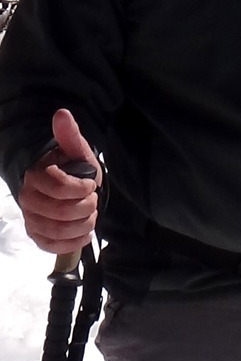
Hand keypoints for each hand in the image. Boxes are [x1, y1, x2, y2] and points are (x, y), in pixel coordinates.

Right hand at [19, 108, 100, 256]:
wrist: (65, 184)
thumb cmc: (71, 167)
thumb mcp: (76, 150)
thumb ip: (69, 135)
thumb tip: (62, 114)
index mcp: (36, 175)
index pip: (60, 187)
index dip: (82, 188)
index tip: (92, 183)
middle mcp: (28, 198)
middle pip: (61, 212)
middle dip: (86, 207)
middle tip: (92, 200)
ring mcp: (31, 219)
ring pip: (59, 231)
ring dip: (83, 224)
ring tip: (89, 214)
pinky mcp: (37, 235)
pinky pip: (53, 246)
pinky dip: (74, 242)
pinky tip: (83, 232)